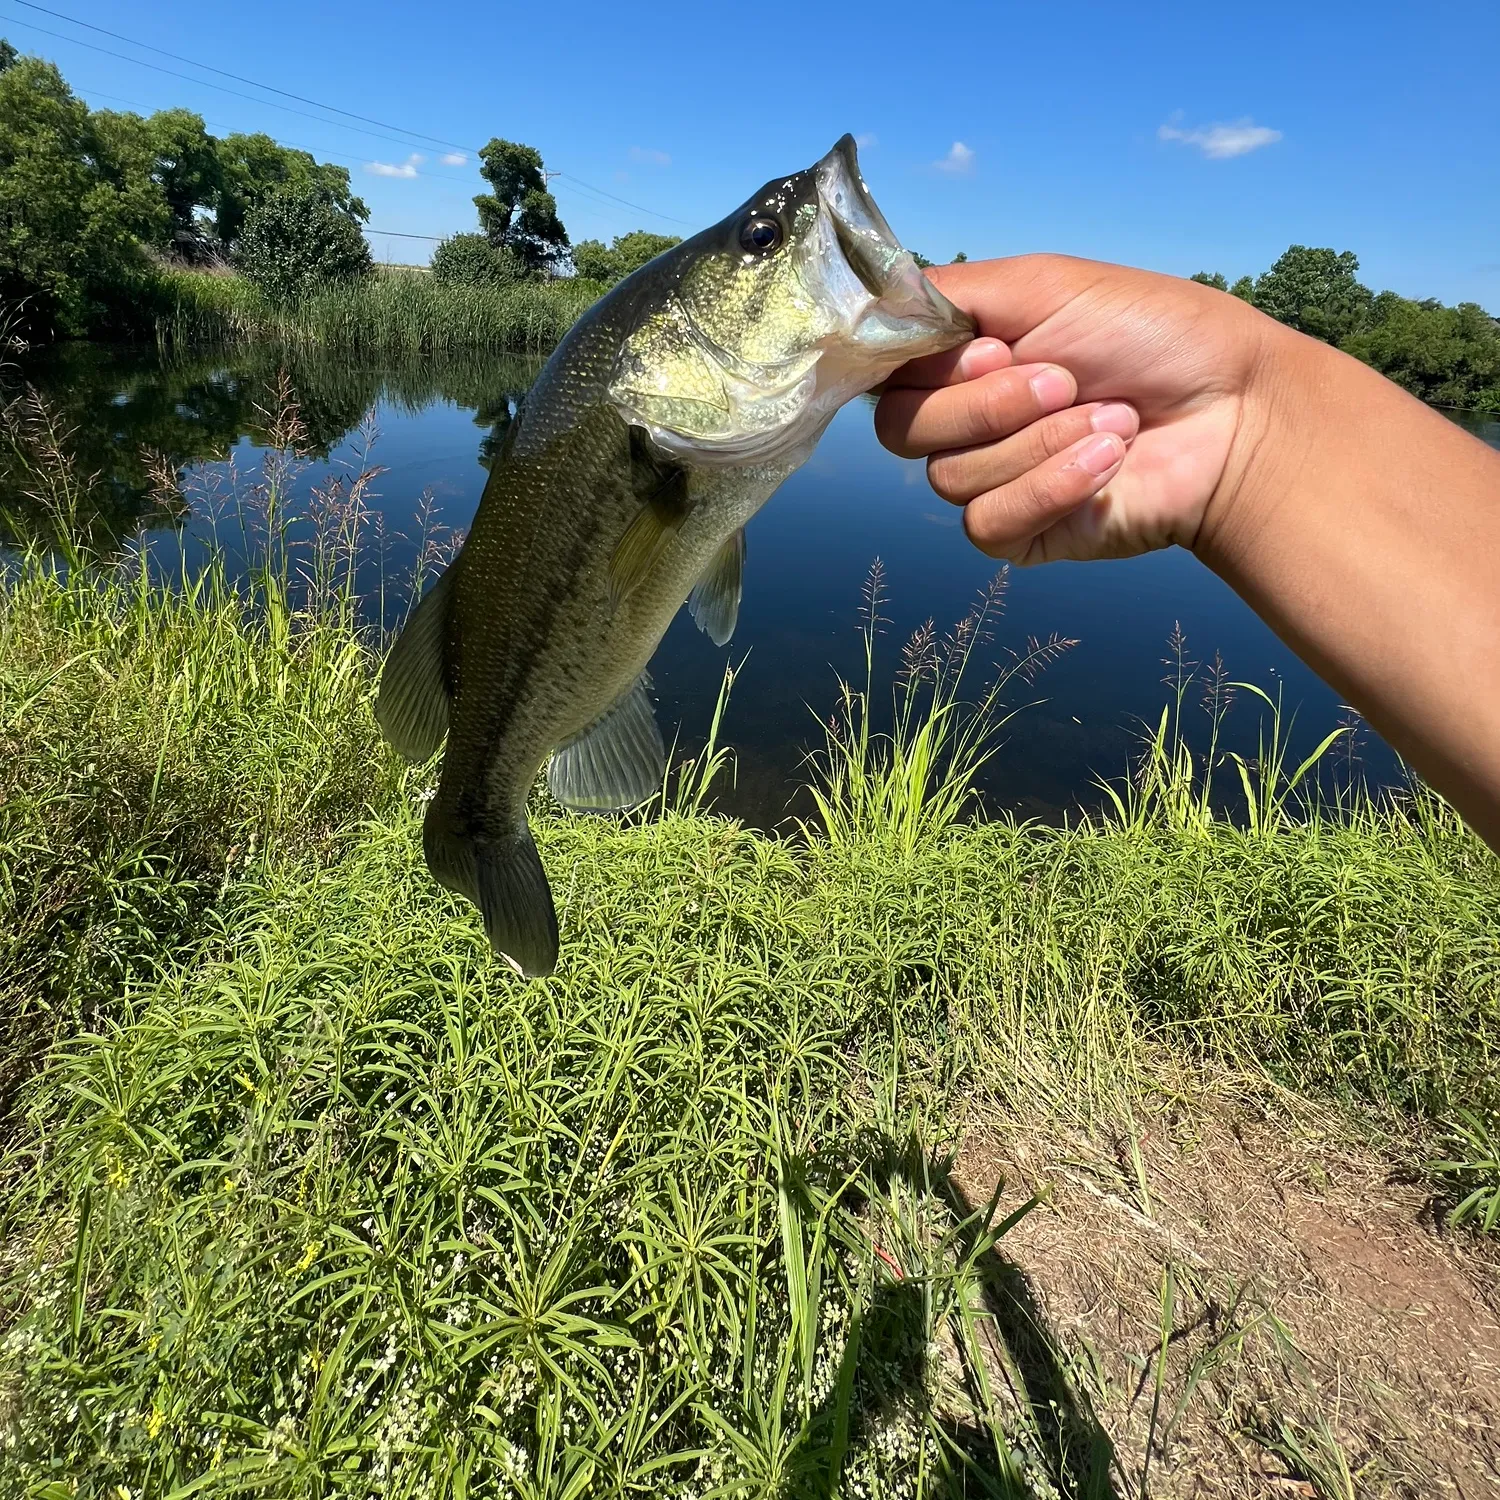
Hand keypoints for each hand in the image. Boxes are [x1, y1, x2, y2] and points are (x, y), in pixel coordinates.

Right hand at [873, 254, 1274, 564]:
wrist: (1234, 412)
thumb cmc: (1152, 334)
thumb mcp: (1041, 283)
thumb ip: (943, 294)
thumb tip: (866, 305)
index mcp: (962, 359)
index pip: (886, 375)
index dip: (929, 367)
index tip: (993, 347)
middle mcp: (965, 421)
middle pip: (900, 431)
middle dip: (988, 403)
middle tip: (1065, 378)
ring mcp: (990, 480)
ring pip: (948, 477)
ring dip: (1038, 441)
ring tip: (1111, 419)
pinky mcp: (1018, 535)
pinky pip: (987, 523)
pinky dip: (1050, 487)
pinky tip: (1107, 462)